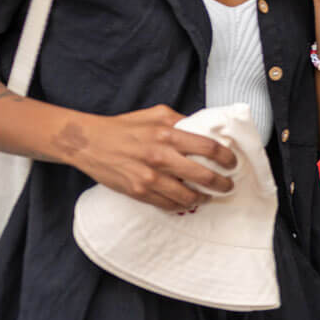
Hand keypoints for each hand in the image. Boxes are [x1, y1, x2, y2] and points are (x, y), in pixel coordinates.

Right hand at [67, 105, 238, 212]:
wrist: (87, 142)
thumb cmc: (123, 127)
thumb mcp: (155, 114)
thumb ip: (181, 121)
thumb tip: (205, 130)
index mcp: (168, 134)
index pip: (210, 148)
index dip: (227, 158)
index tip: (232, 163)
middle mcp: (161, 157)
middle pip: (204, 176)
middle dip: (222, 184)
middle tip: (228, 185)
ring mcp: (150, 177)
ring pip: (188, 196)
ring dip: (204, 198)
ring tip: (208, 196)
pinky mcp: (139, 192)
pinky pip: (168, 205)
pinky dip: (182, 205)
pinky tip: (187, 202)